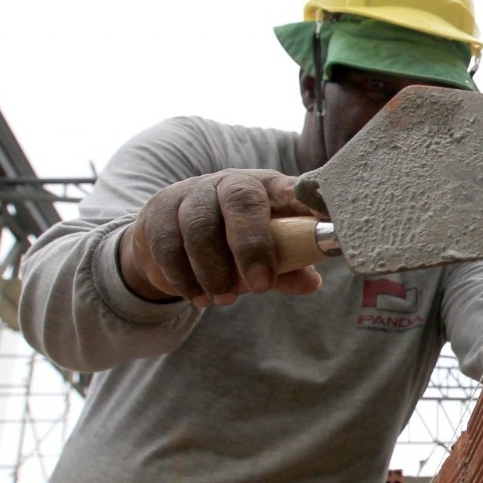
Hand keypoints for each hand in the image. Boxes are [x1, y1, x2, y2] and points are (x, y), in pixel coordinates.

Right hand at [118, 170, 323, 305]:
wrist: (171, 239)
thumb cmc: (232, 244)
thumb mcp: (266, 255)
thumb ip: (288, 267)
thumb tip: (312, 282)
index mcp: (268, 188)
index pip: (291, 187)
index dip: (307, 200)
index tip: (323, 218)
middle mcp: (231, 182)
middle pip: (241, 199)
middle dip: (252, 245)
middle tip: (261, 287)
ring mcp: (192, 192)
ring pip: (199, 225)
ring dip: (214, 270)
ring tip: (224, 300)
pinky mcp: (159, 209)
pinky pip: (167, 243)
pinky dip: (184, 277)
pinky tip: (197, 297)